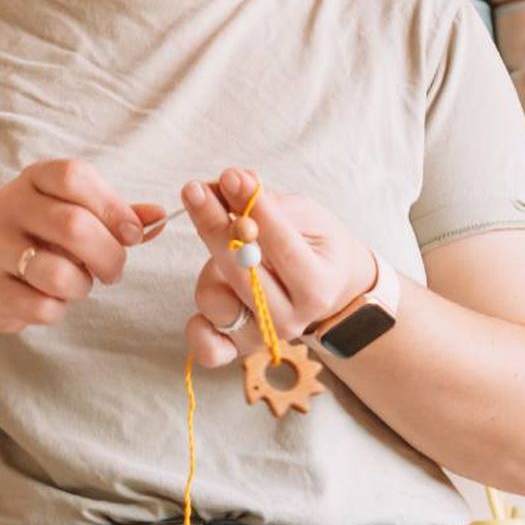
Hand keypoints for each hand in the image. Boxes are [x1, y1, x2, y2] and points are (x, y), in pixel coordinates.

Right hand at [0, 159, 164, 336]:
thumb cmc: (43, 243)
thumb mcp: (78, 218)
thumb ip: (118, 217)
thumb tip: (159, 216)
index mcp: (35, 178)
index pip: (74, 176)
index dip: (111, 206)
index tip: (133, 234)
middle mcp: (9, 204)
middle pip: (72, 225)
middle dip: (108, 256)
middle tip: (114, 270)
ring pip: (55, 272)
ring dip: (80, 286)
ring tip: (78, 284)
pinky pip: (40, 306)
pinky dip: (57, 309)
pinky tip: (50, 300)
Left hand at [182, 168, 376, 367]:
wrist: (328, 288)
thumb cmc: (316, 246)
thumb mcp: (306, 216)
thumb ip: (268, 202)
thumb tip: (232, 181)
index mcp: (317, 286)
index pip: (279, 244)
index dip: (252, 207)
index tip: (230, 176)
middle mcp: (290, 319)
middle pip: (242, 273)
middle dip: (215, 225)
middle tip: (196, 188)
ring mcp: (261, 337)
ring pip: (216, 301)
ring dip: (208, 266)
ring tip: (220, 240)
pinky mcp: (236, 348)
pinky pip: (207, 347)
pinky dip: (197, 329)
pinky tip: (200, 299)